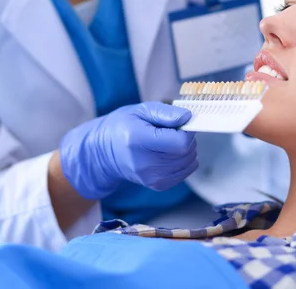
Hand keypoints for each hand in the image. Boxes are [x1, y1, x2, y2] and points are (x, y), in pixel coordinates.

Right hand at [59, 102, 197, 199]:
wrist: (106, 151)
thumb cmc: (125, 126)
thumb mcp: (141, 110)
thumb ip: (166, 112)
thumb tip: (188, 118)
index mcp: (139, 140)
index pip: (180, 143)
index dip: (187, 130)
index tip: (180, 123)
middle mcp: (145, 163)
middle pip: (186, 153)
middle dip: (187, 138)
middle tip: (173, 130)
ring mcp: (151, 178)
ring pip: (189, 163)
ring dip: (187, 149)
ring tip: (170, 141)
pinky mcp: (157, 185)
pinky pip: (185, 172)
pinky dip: (184, 161)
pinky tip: (170, 152)